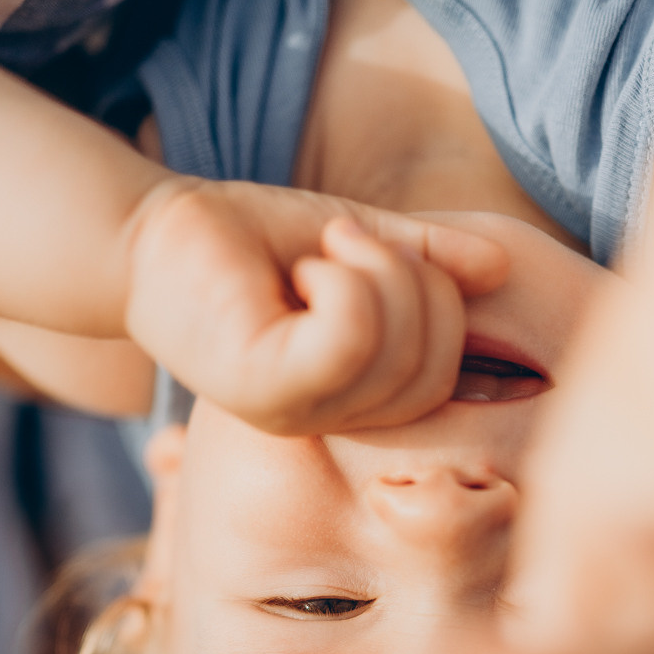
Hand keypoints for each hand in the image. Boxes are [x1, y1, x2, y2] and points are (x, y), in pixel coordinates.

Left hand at [122, 178, 508, 433]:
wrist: (155, 231)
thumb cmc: (249, 240)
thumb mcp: (361, 240)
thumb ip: (426, 257)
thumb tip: (499, 266)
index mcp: (355, 399)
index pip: (445, 371)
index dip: (436, 294)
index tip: (368, 246)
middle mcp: (328, 421)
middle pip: (433, 366)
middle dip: (412, 278)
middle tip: (341, 242)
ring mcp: (294, 414)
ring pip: (395, 351)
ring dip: (373, 272)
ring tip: (317, 254)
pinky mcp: (261, 389)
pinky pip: (349, 341)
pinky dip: (345, 284)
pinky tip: (303, 271)